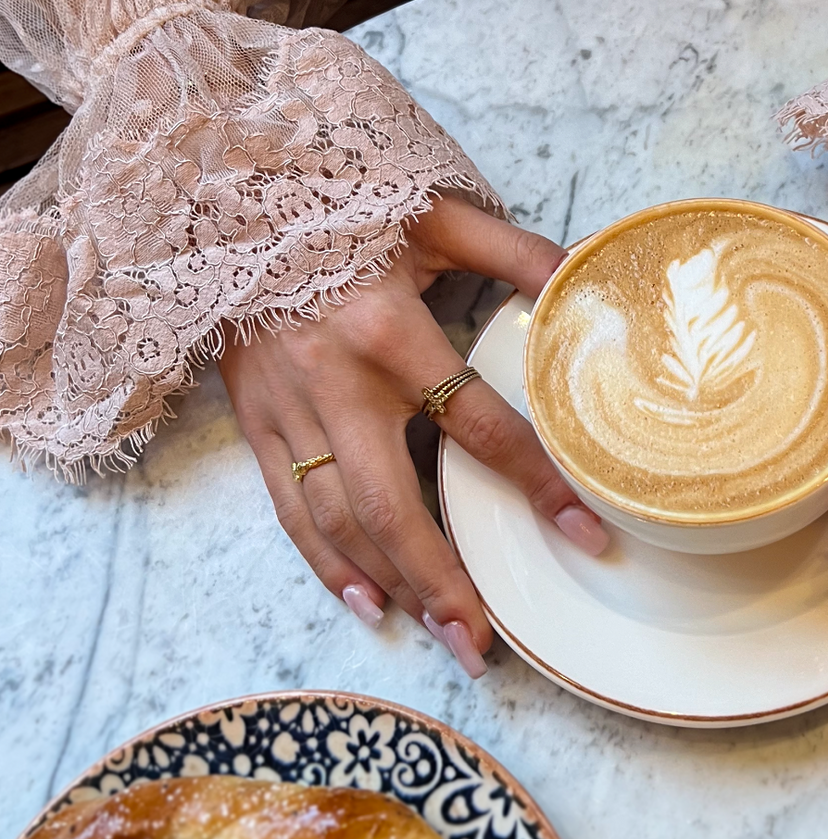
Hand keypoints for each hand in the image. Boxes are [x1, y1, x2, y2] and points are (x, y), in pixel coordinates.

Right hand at [219, 194, 606, 676]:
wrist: (227, 191)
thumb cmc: (342, 201)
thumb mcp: (439, 216)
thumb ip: (517, 253)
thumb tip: (589, 279)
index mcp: (390, 329)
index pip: (480, 427)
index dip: (537, 484)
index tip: (586, 533)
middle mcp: (336, 381)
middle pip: (394, 506)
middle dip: (444, 582)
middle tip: (487, 647)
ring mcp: (287, 407)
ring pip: (339, 521)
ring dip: (391, 586)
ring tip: (443, 636)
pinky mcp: (254, 419)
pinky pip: (287, 507)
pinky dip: (325, 562)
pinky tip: (366, 602)